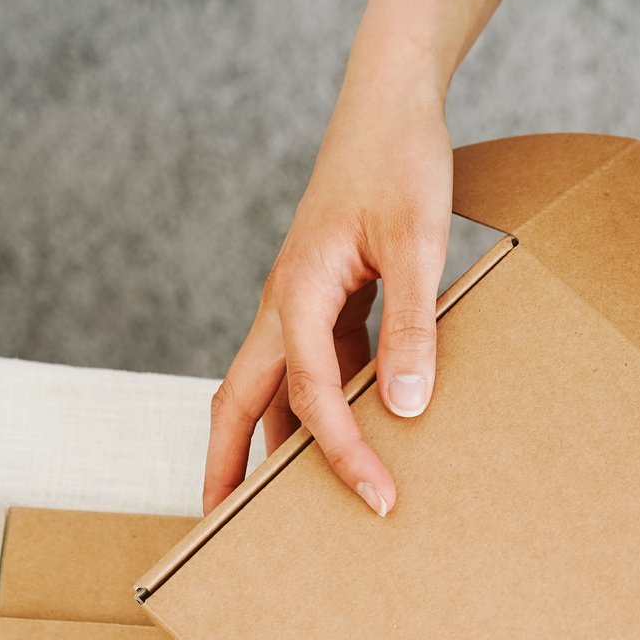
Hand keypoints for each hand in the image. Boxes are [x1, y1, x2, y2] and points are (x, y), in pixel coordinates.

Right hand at [203, 80, 451, 514]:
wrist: (389, 106)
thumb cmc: (400, 164)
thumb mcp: (417, 244)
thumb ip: (412, 326)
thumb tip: (404, 408)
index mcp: (298, 292)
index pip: (310, 393)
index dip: (341, 450)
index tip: (378, 497)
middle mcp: (285, 305)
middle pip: (239, 403)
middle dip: (226, 469)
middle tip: (222, 532)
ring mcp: (301, 304)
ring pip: (271, 389)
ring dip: (274, 444)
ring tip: (286, 506)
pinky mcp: (326, 300)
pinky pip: (313, 369)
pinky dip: (322, 409)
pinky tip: (356, 437)